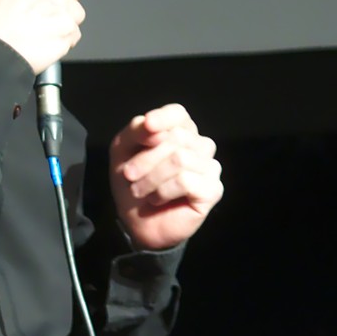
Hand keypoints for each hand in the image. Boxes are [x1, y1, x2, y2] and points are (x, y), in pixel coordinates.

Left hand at [105, 105, 221, 248]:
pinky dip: (163, 191)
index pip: (179, 114)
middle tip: (130, 176)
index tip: (146, 126)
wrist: (136, 221)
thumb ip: (136, 131)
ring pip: (181, 159)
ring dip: (151, 177)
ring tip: (140, 190)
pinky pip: (186, 181)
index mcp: (181, 131)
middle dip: (146, 158)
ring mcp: (209, 167)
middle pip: (176, 138)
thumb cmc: (133, 182)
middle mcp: (200, 146)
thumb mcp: (123, 151)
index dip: (163, 118)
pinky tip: (156, 199)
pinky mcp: (213, 190)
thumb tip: (150, 122)